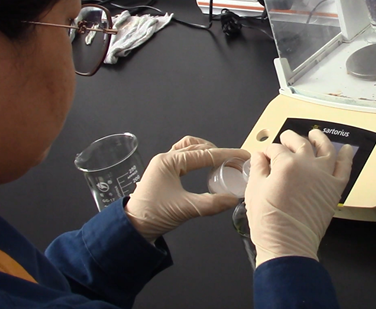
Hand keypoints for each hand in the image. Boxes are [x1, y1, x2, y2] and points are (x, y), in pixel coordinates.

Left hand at [125, 136, 249, 242]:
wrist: (133, 227)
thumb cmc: (154, 215)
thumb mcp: (185, 209)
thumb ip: (211, 203)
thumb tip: (233, 199)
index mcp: (169, 162)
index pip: (204, 155)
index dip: (226, 155)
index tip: (243, 156)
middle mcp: (166, 158)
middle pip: (198, 148)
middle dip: (218, 153)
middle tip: (235, 162)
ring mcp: (163, 164)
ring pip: (189, 149)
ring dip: (206, 152)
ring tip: (221, 161)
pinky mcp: (164, 173)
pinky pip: (183, 158)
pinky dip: (197, 158)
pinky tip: (204, 166)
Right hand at [244, 129, 353, 266]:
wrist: (288, 246)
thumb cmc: (270, 223)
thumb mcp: (254, 191)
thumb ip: (258, 169)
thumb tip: (259, 157)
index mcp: (285, 164)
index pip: (275, 149)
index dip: (268, 151)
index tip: (265, 156)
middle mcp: (307, 165)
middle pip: (299, 143)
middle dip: (290, 138)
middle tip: (285, 138)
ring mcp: (323, 176)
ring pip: (325, 148)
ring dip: (320, 138)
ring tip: (315, 133)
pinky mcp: (335, 189)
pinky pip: (345, 168)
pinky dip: (347, 157)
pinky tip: (347, 149)